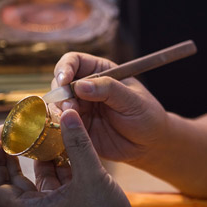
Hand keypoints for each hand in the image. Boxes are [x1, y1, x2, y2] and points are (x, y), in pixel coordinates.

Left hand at [0, 109, 141, 206]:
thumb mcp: (91, 178)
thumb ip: (78, 145)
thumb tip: (68, 114)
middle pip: (17, 180)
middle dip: (16, 154)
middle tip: (16, 129)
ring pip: (42, 177)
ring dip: (42, 154)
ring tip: (43, 130)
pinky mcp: (72, 205)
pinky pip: (62, 180)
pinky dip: (62, 162)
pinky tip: (68, 144)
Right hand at [51, 52, 167, 162]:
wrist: (150, 144)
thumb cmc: (146, 115)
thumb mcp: (132, 99)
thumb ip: (108, 90)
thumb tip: (80, 85)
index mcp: (100, 72)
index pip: (74, 62)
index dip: (65, 68)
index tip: (64, 80)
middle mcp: (86, 88)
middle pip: (60, 83)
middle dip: (60, 93)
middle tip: (69, 106)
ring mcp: (80, 108)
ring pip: (57, 105)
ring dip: (58, 111)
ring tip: (70, 118)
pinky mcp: (77, 128)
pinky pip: (61, 125)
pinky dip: (59, 127)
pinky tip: (67, 131)